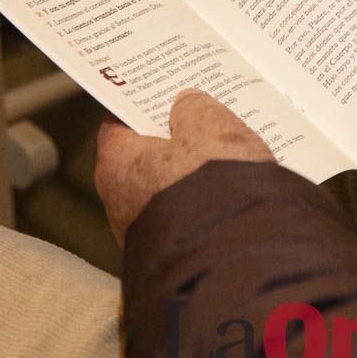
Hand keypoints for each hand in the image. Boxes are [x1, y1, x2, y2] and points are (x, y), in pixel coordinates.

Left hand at [94, 89, 274, 245]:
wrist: (236, 264)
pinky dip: (210, 204)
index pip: (118, 124)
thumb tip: (186, 106)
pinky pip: (192, 218)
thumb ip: (194, 109)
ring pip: (173, 190)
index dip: (141, 105)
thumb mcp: (209, 128)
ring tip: (233, 156)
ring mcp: (148, 235)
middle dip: (175, 140)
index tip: (161, 93)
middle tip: (205, 119)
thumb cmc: (213, 189)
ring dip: (197, 175)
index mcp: (117, 165)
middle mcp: (121, 204)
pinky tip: (240, 192)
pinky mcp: (176, 256)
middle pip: (147, 158)